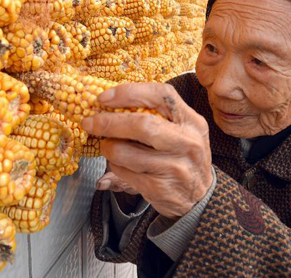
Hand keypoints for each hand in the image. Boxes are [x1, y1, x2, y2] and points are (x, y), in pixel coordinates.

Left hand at [82, 82, 213, 218]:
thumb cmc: (182, 155)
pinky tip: (118, 163)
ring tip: (106, 145)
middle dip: (109, 122)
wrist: (200, 197)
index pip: (161, 95)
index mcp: (191, 121)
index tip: (104, 97)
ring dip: (108, 147)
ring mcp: (174, 167)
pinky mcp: (160, 188)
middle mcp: (186, 142)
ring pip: (126, 152)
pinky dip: (114, 165)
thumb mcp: (181, 129)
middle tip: (90, 122)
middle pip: (142, 125)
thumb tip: (109, 101)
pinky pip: (124, 172)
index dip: (128, 93)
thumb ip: (156, 113)